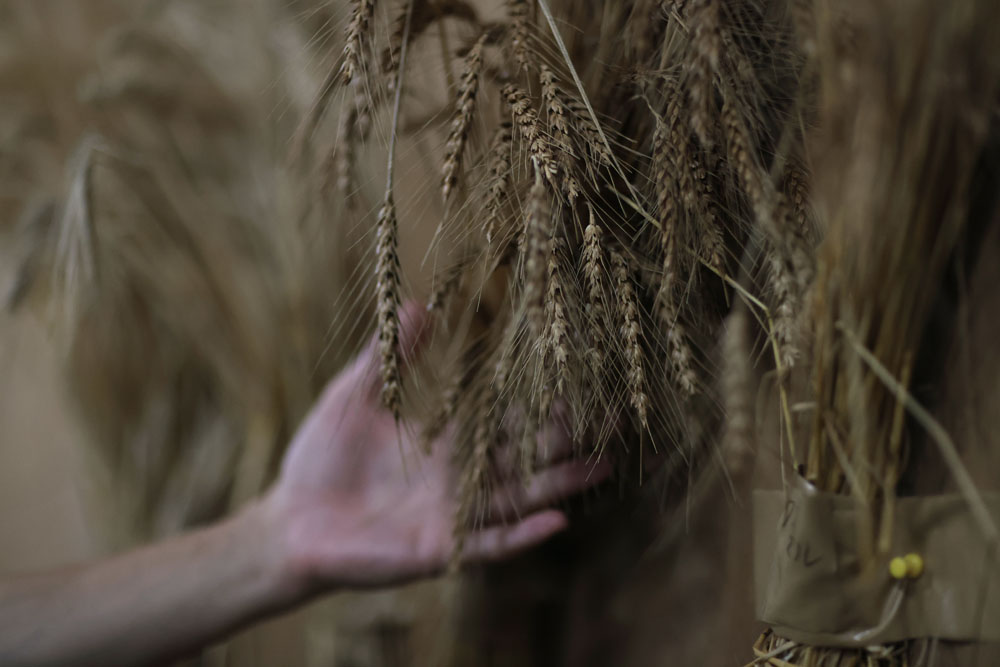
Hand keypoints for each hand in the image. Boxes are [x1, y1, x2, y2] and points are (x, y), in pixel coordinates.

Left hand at [261, 302, 610, 596]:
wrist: (291, 519)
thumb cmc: (321, 457)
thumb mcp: (356, 397)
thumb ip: (389, 357)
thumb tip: (417, 304)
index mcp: (447, 441)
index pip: (504, 418)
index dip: (538, 402)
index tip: (574, 378)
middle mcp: (461, 478)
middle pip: (527, 457)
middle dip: (567, 440)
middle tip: (610, 421)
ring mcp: (455, 514)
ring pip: (520, 497)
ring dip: (561, 483)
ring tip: (603, 464)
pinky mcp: (441, 547)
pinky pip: (490, 542)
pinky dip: (523, 534)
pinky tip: (556, 520)